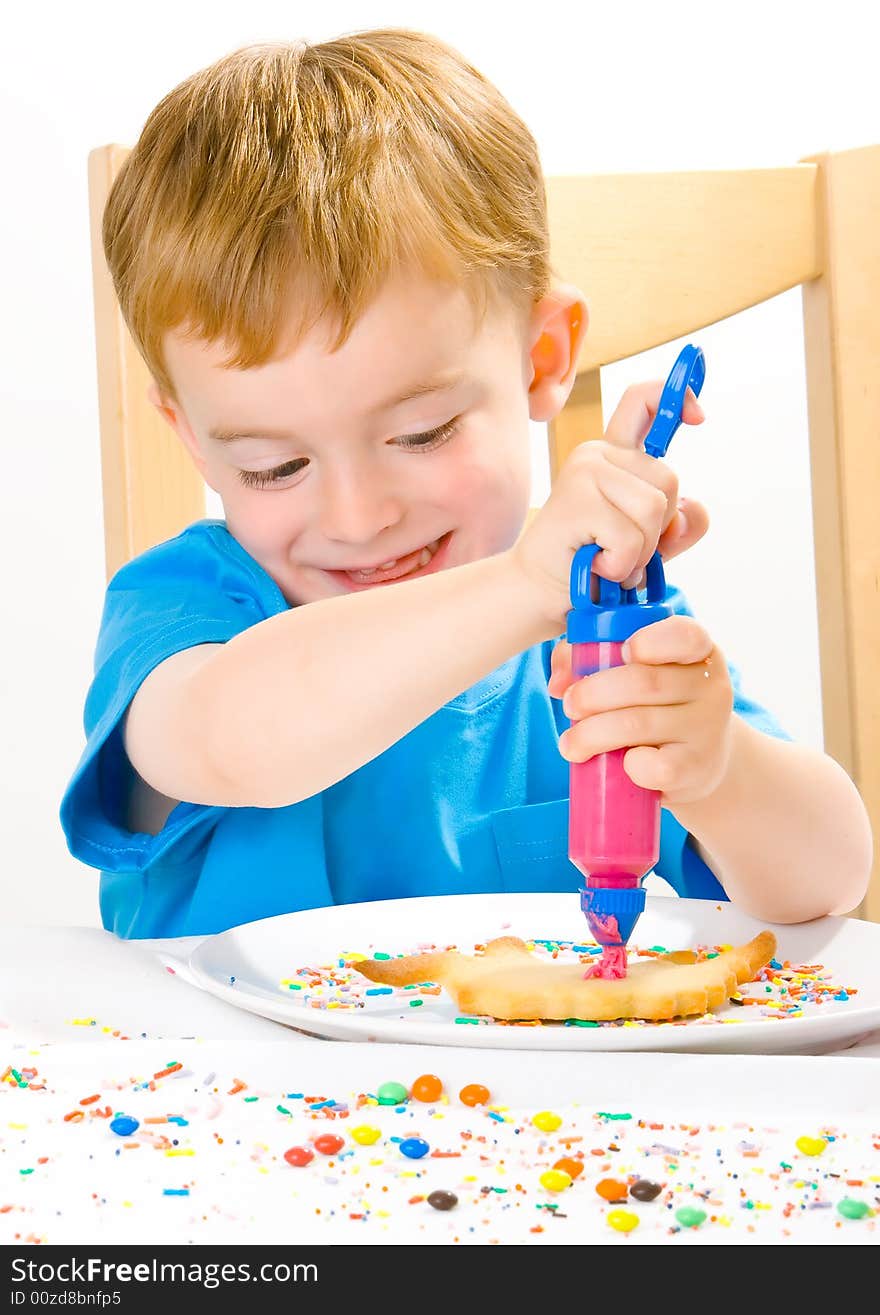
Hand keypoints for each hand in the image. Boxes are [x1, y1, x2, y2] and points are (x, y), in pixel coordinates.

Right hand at [510, 381, 708, 630]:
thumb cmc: (593, 568)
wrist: (543, 594)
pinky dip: (622, 565)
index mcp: (615, 457)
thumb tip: (691, 510)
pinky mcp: (576, 500)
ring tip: (608, 559)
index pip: (643, 403)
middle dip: (658, 529)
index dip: (676, 398)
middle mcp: (597, 455)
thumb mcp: (650, 546)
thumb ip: (681, 526)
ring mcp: (584, 472)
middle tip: (622, 549)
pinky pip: (630, 538)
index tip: (699, 416)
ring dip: (639, 551)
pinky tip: (597, 565)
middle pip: (669, 481)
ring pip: (654, 509)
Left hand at [549, 615, 734, 805]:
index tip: (622, 651)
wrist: (698, 760)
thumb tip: (559, 682)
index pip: (684, 635)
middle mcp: (710, 686)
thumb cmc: (655, 705)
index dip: (650, 640)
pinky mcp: (698, 767)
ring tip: (570, 744)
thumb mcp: (634, 671)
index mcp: (696, 650)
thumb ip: (589, 658)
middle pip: (644, 682)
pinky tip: (622, 765)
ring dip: (591, 734)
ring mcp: (707, 728)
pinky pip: (657, 767)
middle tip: (570, 705)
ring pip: (638, 724)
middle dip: (592, 694)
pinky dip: (631, 766)